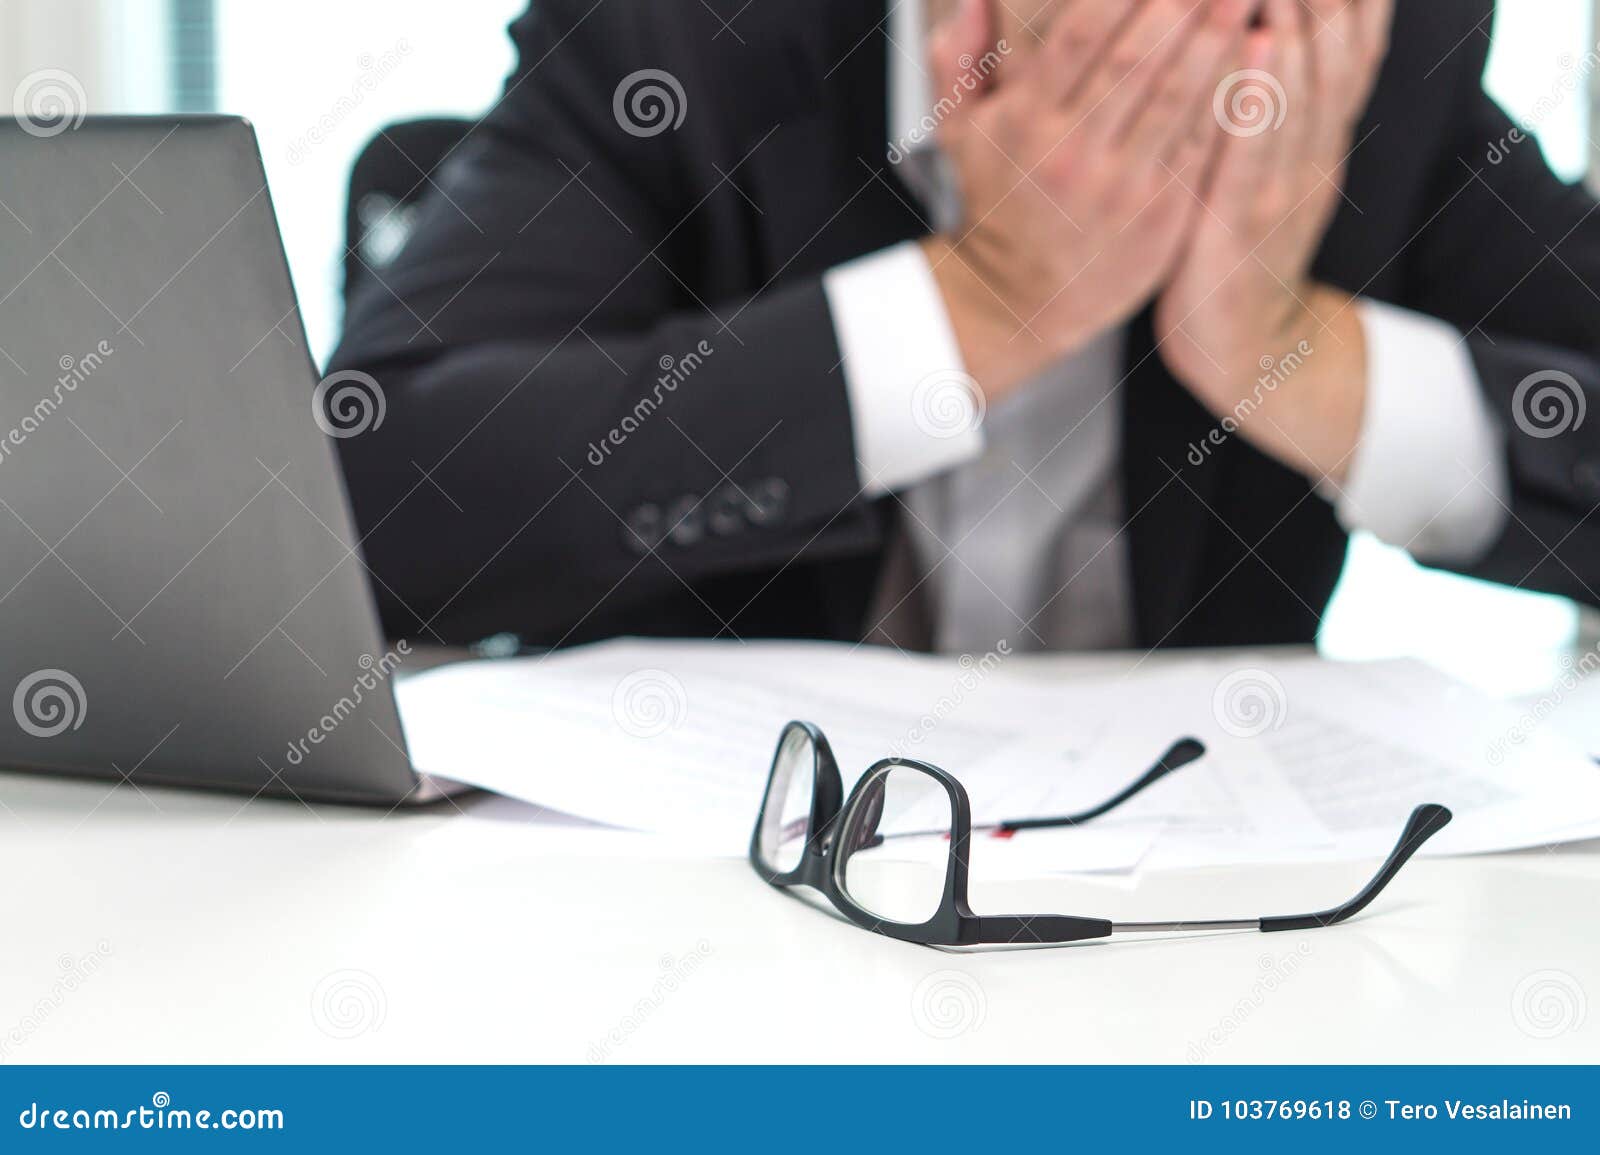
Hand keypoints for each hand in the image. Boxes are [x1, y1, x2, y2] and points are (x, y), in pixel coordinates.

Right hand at [923, 0, 1255, 403]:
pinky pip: (1201, 146)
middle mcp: (1073, 153)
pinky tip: (1256, 63)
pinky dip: (1231, 101)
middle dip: (1181, 4)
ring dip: (1217, 40)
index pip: (1080, 36)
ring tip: (1244, 0)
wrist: (1017, 302)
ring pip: (1177, 98)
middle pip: (1136, 60)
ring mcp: (1121, 187)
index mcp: (1026, 123)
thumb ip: (960, 62)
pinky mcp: (1160, 215)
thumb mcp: (958, 137)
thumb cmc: (997, 206)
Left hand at [1154, 0, 1394, 482]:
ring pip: (1303, 89)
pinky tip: (1259, 48)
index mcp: (1318, 136)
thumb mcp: (1264, 169)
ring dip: (1299, 18)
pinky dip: (1259, 99)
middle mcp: (1311, 153)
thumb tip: (1271, 29)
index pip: (1352, 43)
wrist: (1242, 348)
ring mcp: (1283, 188)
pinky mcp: (1241, 223)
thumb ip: (1270, 108)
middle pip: (1334, 51)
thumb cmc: (1234, 248)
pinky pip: (1254, 153)